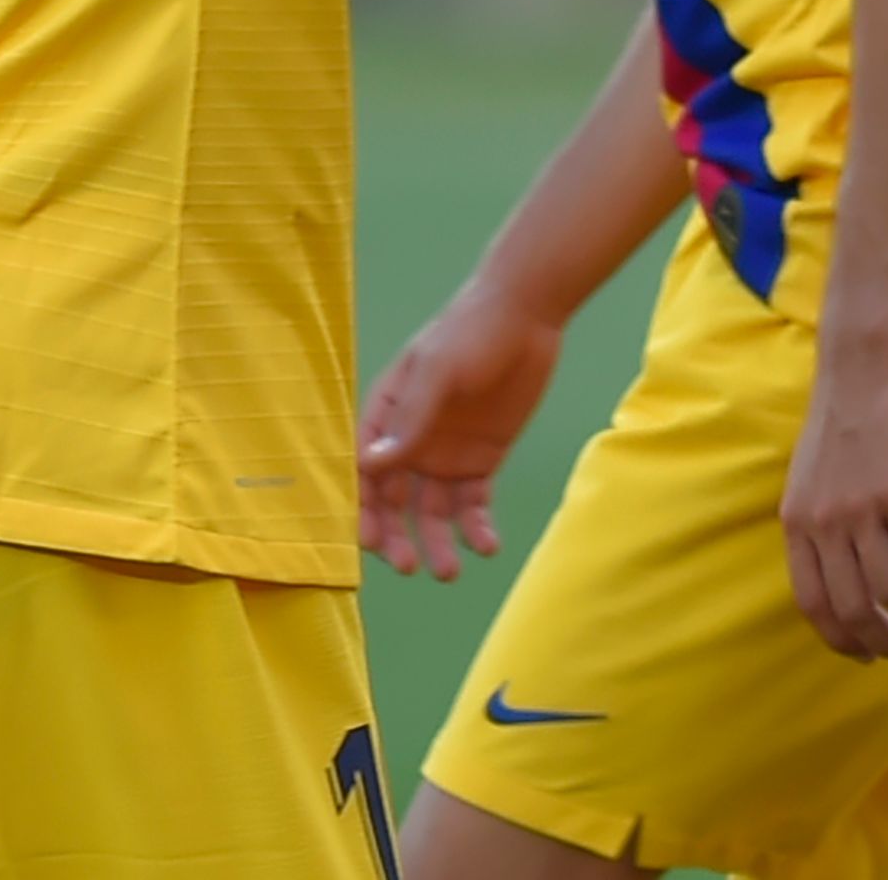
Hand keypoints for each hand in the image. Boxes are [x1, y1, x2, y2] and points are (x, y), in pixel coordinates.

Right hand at [355, 279, 566, 579]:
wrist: (526, 315)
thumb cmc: (470, 332)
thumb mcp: (437, 370)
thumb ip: (410, 417)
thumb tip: (370, 465)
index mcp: (387, 417)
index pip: (363, 471)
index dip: (361, 507)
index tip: (367, 542)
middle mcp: (412, 442)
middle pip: (394, 501)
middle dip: (396, 537)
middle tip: (409, 566)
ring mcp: (446, 454)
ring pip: (432, 512)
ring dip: (436, 542)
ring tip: (449, 572)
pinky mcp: (482, 461)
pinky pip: (473, 504)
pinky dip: (476, 528)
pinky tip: (487, 546)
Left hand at [782, 352, 887, 664]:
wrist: (864, 366)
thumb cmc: (845, 418)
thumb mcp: (812, 479)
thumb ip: (821, 525)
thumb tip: (844, 573)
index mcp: (797, 524)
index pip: (813, 604)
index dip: (843, 639)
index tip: (870, 656)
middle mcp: (824, 525)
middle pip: (855, 609)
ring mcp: (862, 511)